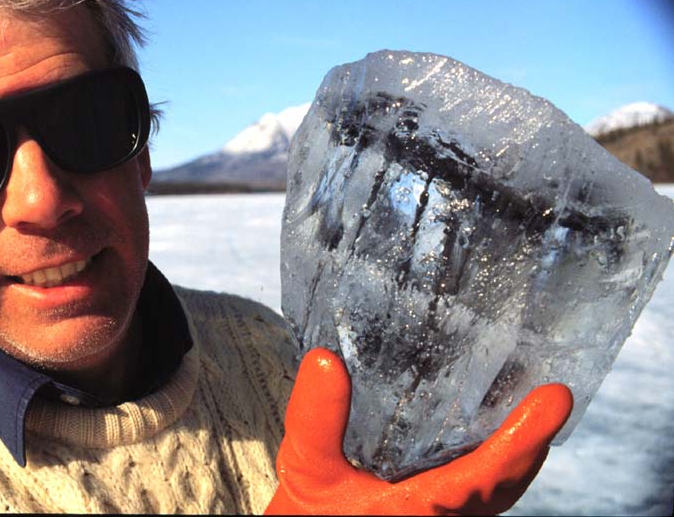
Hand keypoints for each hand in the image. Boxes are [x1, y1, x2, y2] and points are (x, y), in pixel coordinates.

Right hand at [265, 348, 572, 514]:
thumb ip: (314, 420)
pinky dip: (491, 465)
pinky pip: (476, 495)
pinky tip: (478, 436)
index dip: (525, 438)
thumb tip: (327, 360)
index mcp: (420, 512)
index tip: (555, 399)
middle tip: (551, 396)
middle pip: (506, 487)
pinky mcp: (429, 515)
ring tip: (528, 409)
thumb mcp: (306, 471)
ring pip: (496, 494)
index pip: (487, 478)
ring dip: (517, 455)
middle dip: (533, 444)